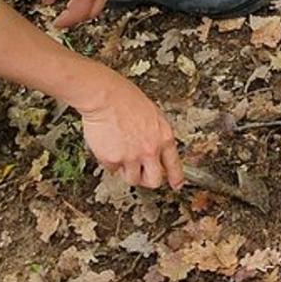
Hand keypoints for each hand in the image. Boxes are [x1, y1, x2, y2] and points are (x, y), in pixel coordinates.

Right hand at [78, 64, 182, 188]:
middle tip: (140, 174)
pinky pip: (112, 169)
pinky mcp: (113, 160)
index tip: (176, 185)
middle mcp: (150, 150)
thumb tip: (153, 149)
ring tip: (120, 153)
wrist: (104, 96)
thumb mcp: (152, 114)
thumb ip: (155, 134)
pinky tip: (108, 145)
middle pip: (154, 181)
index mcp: (163, 136)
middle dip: (147, 180)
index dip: (175, 178)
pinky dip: (109, 161)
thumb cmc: (124, 98)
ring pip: (132, 179)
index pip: (174, 164)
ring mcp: (132, 157)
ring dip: (126, 171)